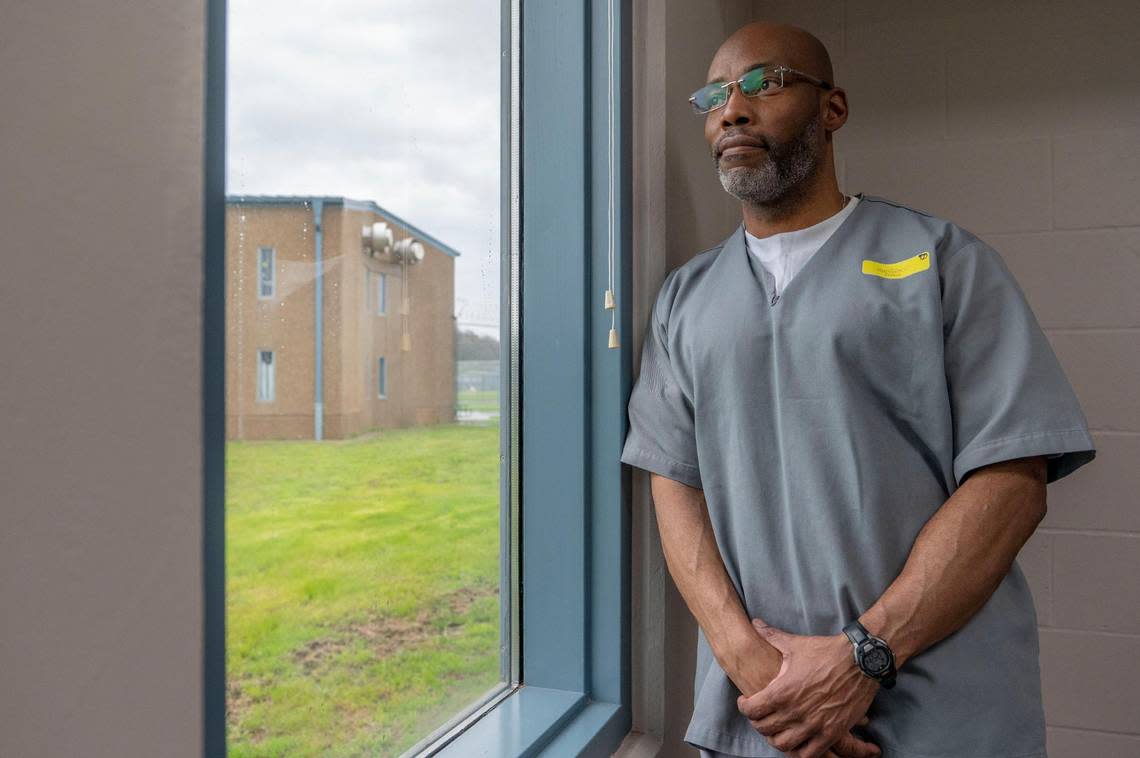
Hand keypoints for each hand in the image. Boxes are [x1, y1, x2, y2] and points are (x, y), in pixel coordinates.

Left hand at [736, 618, 881, 757]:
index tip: (746, 702)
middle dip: (758, 723)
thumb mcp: (794, 644)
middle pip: (764, 729)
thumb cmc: (826, 651)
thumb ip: (771, 636)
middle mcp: (795, 711)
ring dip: (777, 739)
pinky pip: (810, 754)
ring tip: (778, 730)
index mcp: (782, 691)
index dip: (744, 707)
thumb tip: (756, 623)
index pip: (751, 710)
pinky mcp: (832, 732)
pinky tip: (799, 741)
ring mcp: (814, 724)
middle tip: (761, 716)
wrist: (860, 660)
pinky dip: (801, 751)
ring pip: (784, 745)